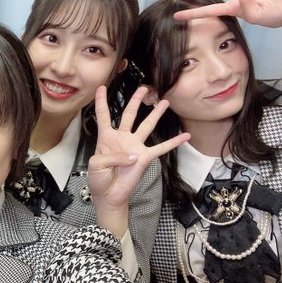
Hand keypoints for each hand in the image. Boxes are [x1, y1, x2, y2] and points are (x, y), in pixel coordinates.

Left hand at [88, 86, 189, 237]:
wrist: (109, 195)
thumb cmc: (99, 179)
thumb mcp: (96, 164)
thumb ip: (111, 156)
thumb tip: (133, 155)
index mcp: (106, 137)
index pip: (103, 115)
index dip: (101, 101)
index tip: (102, 87)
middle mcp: (122, 138)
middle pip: (129, 114)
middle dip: (136, 101)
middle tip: (143, 88)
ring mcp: (135, 146)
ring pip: (146, 126)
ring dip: (155, 114)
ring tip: (164, 102)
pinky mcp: (145, 157)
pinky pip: (161, 148)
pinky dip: (174, 142)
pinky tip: (185, 136)